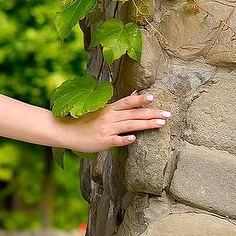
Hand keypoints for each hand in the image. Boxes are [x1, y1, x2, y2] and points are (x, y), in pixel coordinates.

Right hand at [54, 89, 170, 153]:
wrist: (68, 132)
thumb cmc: (86, 121)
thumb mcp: (103, 110)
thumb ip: (121, 104)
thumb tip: (136, 93)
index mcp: (109, 109)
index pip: (128, 102)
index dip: (140, 99)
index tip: (153, 97)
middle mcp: (109, 117)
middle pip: (134, 113)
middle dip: (152, 113)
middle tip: (167, 114)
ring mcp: (107, 129)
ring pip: (130, 125)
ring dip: (146, 124)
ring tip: (160, 124)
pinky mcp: (103, 142)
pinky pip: (116, 140)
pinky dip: (125, 139)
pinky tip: (134, 139)